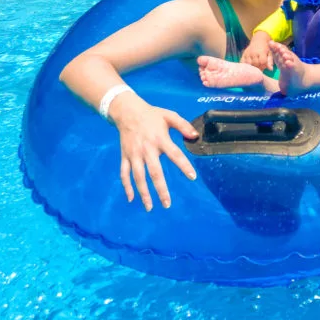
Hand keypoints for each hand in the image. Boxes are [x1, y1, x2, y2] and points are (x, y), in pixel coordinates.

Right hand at [110, 93, 198, 210]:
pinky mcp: (125, 156)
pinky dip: (126, 186)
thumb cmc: (152, 115)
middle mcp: (146, 149)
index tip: (192, 177)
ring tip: (150, 207)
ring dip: (144, 193)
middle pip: (154, 172)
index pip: (174, 154)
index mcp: (160, 139)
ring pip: (138, 177)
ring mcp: (134, 154)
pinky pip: (124, 173)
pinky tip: (131, 198)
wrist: (127, 111)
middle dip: (161, 189)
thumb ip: (183, 125)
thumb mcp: (169, 115)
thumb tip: (195, 136)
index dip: (184, 166)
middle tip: (167, 204)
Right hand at [240, 32, 272, 70]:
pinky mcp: (243, 55)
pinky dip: (246, 66)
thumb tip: (270, 69)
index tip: (265, 65)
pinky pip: (243, 63)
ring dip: (252, 67)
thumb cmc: (265, 48)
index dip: (264, 65)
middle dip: (259, 67)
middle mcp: (253, 53)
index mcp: (261, 52)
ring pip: (249, 64)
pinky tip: (250, 66)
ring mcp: (247, 54)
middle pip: (255, 64)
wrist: (259, 40)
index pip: (262, 62)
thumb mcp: (269, 53)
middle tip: (260, 66)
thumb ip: (270, 61)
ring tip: (256, 66)